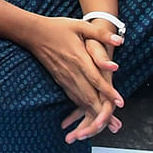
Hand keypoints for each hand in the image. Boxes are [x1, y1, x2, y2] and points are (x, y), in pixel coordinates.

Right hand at [22, 16, 124, 142]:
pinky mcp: (59, 79)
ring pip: (80, 99)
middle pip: (89, 96)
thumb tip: (119, 41)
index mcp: (78, 58)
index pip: (96, 79)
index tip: (120, 102)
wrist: (32, 33)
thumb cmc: (57, 27)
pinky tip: (88, 114)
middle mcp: (72, 71)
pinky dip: (81, 108)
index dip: (108, 91)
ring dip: (91, 114)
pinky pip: (72, 96)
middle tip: (115, 124)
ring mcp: (64, 77)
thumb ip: (100, 33)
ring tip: (103, 126)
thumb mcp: (80, 25)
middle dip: (102, 112)